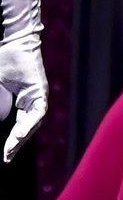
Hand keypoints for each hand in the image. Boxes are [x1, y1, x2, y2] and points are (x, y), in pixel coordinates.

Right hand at [0, 36, 47, 162]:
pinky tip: (20, 134)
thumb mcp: (0, 86)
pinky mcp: (41, 90)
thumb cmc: (6, 61)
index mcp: (26, 100)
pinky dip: (29, 123)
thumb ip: (1, 102)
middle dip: (17, 143)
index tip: (6, 154)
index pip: (19, 125)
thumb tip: (2, 118)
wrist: (15, 42)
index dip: (13, 140)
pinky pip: (37, 112)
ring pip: (33, 122)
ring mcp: (39, 96)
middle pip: (27, 127)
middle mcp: (34, 100)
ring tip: (11, 149)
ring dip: (22, 137)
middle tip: (6, 157)